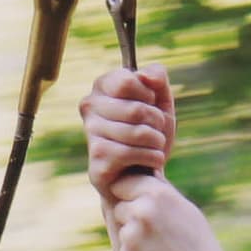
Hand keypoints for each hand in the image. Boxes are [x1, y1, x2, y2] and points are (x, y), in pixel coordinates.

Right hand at [83, 66, 171, 203]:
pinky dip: (152, 158)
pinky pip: (132, 153)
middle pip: (136, 109)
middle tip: (155, 131)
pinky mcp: (97, 157)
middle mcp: (89, 106)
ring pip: (138, 133)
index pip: (128, 80)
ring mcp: (90, 131)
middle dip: (157, 123)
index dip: (148, 96)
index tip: (149, 105)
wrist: (144, 174)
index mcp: (103, 85)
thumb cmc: (150, 133)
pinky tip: (151, 161)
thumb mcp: (160, 101)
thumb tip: (145, 76)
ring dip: (157, 142)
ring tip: (154, 147)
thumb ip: (157, 79)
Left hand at [104, 165, 229, 250]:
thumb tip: (147, 172)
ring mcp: (130, 234)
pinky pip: (122, 250)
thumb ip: (162, 193)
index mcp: (158, 194)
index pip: (124, 182)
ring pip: (120, 228)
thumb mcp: (187, 211)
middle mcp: (141, 210)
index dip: (130, 193)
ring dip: (132, 236)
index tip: (141, 203)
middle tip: (154, 232)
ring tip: (158, 250)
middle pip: (119, 205)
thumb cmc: (199, 248)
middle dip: (130, 215)